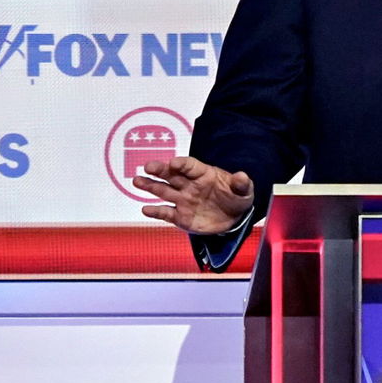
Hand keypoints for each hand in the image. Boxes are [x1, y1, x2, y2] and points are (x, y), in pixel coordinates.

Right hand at [133, 156, 254, 234]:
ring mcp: (183, 200)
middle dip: (160, 170)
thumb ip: (242, 184)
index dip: (181, 164)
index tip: (172, 164)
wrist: (235, 218)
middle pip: (172, 175)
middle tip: (148, 167)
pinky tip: (146, 209)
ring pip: (164, 191)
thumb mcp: (244, 191)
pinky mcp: (181, 216)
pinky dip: (156, 212)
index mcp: (204, 174)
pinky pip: (166, 213)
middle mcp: (190, 185)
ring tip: (137, 181)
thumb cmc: (237, 198)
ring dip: (150, 186)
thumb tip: (242, 176)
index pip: (189, 166)